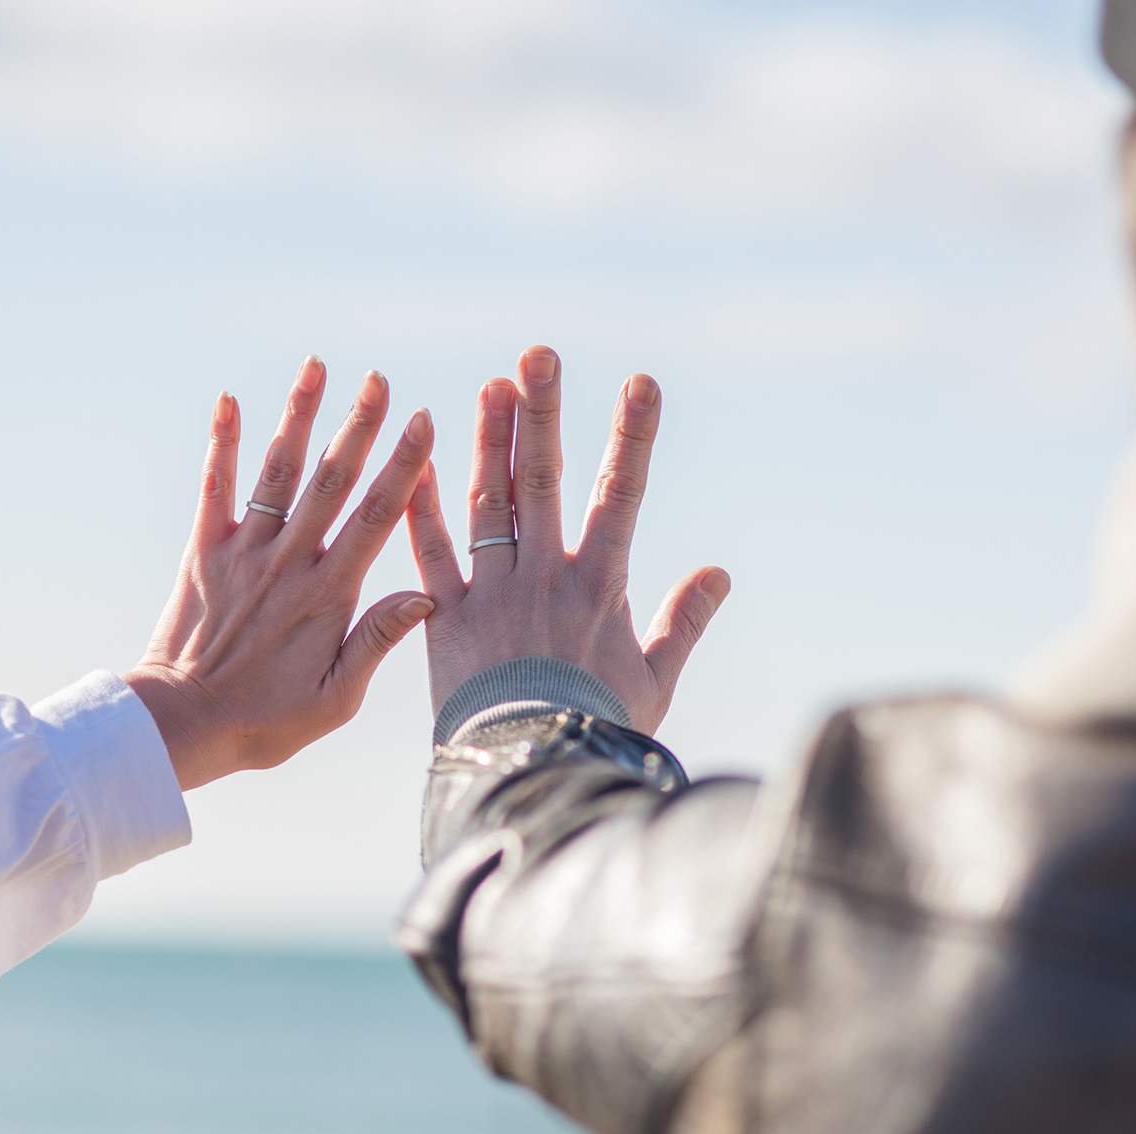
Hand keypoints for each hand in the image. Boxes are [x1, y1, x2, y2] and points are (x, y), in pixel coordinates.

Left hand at [126, 359, 436, 789]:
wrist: (181, 725)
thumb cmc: (263, 723)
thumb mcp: (334, 700)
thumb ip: (376, 642)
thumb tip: (424, 595)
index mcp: (327, 596)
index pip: (376, 518)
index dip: (403, 467)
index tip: (424, 422)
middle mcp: (287, 563)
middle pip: (332, 481)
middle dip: (358, 426)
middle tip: (380, 379)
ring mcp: (243, 552)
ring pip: (278, 471)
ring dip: (299, 416)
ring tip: (317, 367)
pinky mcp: (203, 552)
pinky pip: (215, 487)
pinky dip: (222, 442)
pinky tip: (228, 400)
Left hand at [406, 346, 729, 734]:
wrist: (528, 774)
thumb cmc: (598, 732)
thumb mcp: (654, 680)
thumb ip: (682, 622)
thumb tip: (718, 574)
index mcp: (599, 586)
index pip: (620, 494)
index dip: (631, 436)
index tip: (640, 382)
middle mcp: (544, 577)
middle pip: (544, 480)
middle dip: (543, 414)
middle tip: (539, 356)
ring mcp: (492, 593)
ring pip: (490, 503)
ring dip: (489, 442)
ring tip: (491, 387)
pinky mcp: (445, 618)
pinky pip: (430, 553)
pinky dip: (423, 508)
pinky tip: (418, 462)